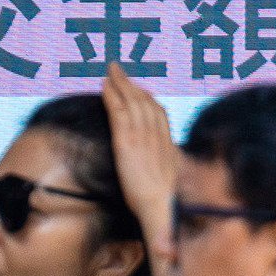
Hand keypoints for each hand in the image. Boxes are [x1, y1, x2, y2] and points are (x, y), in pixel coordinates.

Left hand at [102, 68, 180, 232]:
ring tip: (110, 72)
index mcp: (166, 141)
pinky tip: (104, 86)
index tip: (140, 89)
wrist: (159, 205)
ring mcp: (141, 136)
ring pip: (130, 102)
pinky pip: (118, 112)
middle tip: (118, 70)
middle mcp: (155, 134)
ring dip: (120, 84)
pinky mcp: (126, 141)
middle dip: (130, 84)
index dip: (147, 97)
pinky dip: (112, 96)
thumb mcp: (171, 176)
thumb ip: (168, 162)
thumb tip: (168, 160)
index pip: (158, 112)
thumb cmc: (163, 199)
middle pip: (143, 101)